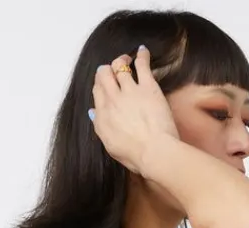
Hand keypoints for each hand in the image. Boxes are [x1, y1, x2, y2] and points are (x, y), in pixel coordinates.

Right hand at [89, 45, 179, 174]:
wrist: (154, 152)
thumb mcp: (111, 146)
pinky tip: (142, 51)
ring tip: (127, 59)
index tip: (107, 87)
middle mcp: (112, 100)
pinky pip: (141, 65)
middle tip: (114, 69)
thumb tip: (94, 113)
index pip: (97, 92)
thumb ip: (101, 126)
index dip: (101, 86)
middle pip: (103, 75)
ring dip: (121, 60)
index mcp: (102, 116)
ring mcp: (129, 91)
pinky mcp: (147, 87)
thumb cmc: (136, 156)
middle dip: (107, 70)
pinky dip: (141, 56)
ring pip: (118, 66)